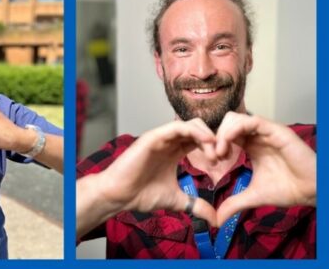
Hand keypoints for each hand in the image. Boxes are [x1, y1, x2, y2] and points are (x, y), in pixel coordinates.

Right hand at [90, 119, 220, 226]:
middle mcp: (168, 142)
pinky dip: (195, 131)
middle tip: (222, 157)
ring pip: (191, 124)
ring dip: (207, 136)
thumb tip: (215, 219)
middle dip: (215, 140)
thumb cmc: (141, 195)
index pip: (199, 140)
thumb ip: (196, 205)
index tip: (224, 162)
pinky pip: (178, 126)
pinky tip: (206, 142)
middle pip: (199, 129)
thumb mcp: (176, 200)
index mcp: (174, 152)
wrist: (120, 196)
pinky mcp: (154, 136)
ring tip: (215, 153)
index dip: (215, 147)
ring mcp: (161, 138)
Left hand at [213, 112, 316, 225]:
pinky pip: (249, 121)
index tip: (210, 162)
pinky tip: (227, 149)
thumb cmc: (288, 190)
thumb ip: (234, 204)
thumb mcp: (253, 196)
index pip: (226, 134)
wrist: (311, 191)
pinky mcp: (275, 130)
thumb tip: (217, 220)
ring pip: (235, 119)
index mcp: (251, 145)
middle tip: (212, 157)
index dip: (214, 144)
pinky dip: (232, 132)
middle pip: (227, 123)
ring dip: (221, 134)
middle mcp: (257, 135)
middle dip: (214, 137)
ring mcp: (266, 131)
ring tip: (219, 154)